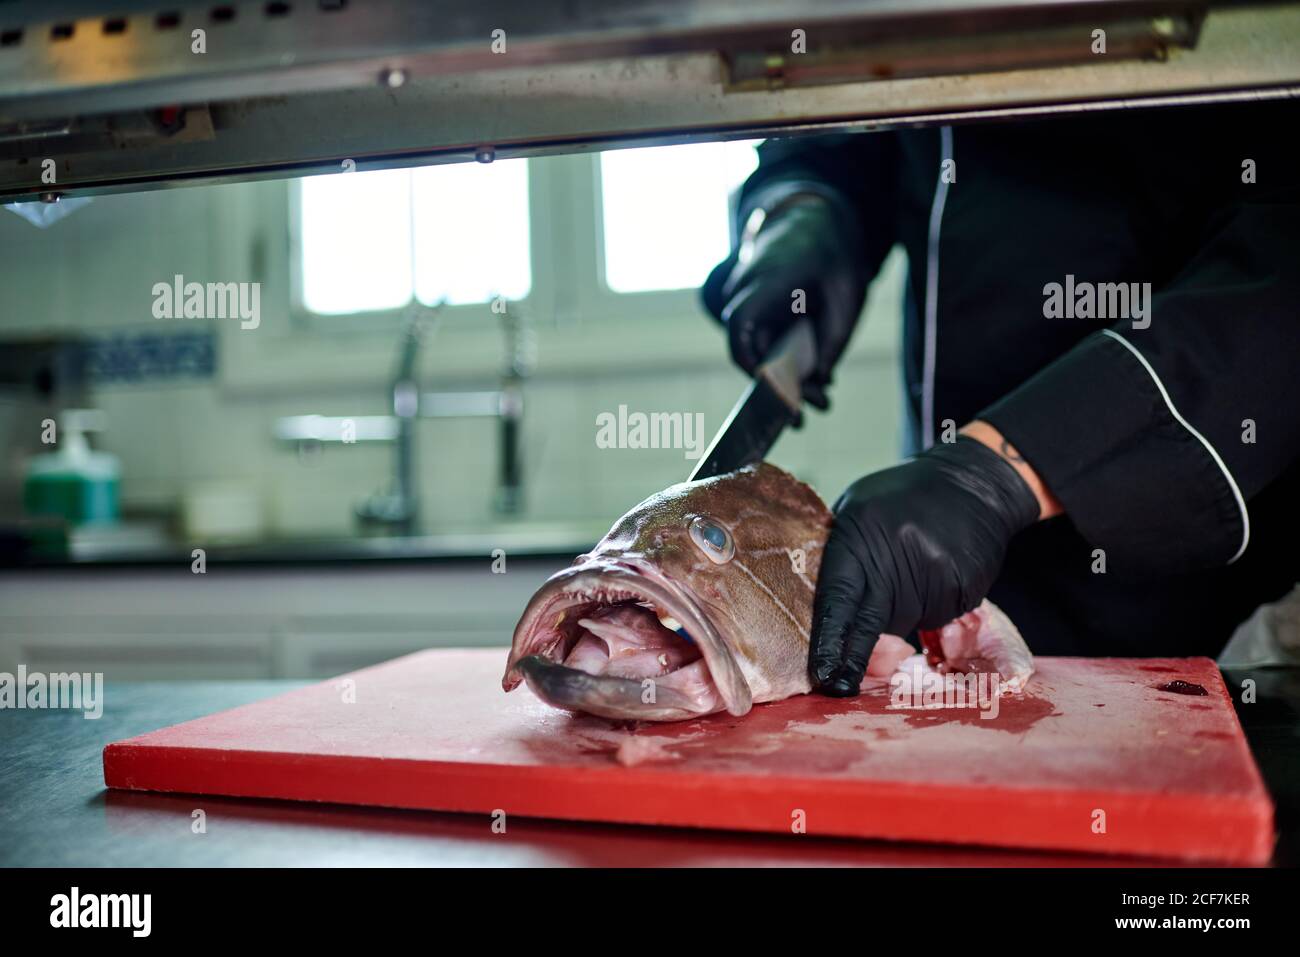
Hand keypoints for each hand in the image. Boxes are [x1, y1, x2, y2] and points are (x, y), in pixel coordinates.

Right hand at [701, 195, 866, 409]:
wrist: (816, 222)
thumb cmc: (833, 255)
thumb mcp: (847, 297)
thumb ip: (832, 341)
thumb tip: (819, 381)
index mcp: (769, 283)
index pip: (741, 328)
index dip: (751, 364)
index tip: (774, 394)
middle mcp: (749, 293)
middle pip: (754, 351)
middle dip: (782, 386)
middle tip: (815, 411)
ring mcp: (749, 302)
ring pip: (761, 351)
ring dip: (786, 377)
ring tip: (823, 398)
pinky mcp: (756, 312)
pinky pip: (766, 343)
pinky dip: (787, 363)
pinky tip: (815, 379)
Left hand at [809, 434, 1043, 695]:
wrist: (972, 485)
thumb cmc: (900, 500)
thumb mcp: (857, 511)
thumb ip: (842, 555)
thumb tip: (825, 616)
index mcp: (861, 534)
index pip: (839, 598)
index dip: (830, 639)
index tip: (822, 673)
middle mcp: (898, 555)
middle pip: (872, 622)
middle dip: (854, 657)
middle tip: (838, 686)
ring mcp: (935, 572)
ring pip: (905, 622)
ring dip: (900, 612)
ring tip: (908, 573)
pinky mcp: (964, 586)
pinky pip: (936, 617)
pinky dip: (928, 606)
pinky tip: (933, 575)